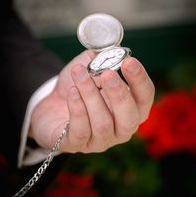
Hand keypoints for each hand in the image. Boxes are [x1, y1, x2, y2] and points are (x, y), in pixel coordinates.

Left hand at [29, 50, 154, 152]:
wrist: (51, 107)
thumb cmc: (78, 88)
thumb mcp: (90, 67)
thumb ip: (101, 58)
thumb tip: (110, 51)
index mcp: (131, 108)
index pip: (145, 97)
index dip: (140, 80)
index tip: (129, 62)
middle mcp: (120, 128)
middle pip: (129, 118)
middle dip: (119, 95)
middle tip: (107, 74)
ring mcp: (100, 140)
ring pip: (102, 123)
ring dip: (90, 95)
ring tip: (79, 73)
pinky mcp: (77, 145)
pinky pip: (81, 131)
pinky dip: (77, 109)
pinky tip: (72, 93)